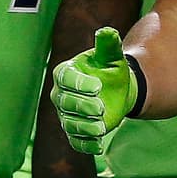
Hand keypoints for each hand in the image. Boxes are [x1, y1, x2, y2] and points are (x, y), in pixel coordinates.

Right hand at [51, 27, 137, 153]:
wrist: (116, 89)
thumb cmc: (110, 69)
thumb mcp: (111, 55)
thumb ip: (108, 44)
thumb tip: (107, 31)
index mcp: (66, 72)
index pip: (65, 78)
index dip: (79, 83)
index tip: (97, 86)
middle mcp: (60, 94)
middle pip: (66, 102)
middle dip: (82, 106)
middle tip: (101, 107)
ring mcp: (66, 114)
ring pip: (70, 123)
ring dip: (85, 127)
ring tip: (101, 126)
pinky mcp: (74, 131)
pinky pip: (76, 141)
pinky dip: (86, 145)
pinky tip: (98, 146)